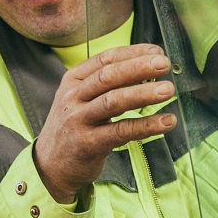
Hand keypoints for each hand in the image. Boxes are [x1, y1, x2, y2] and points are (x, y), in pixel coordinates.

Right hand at [31, 44, 177, 202]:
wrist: (49, 167)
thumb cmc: (73, 129)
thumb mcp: (80, 100)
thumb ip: (105, 85)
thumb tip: (148, 69)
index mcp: (73, 81)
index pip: (104, 59)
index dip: (132, 53)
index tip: (156, 50)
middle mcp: (73, 98)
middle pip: (109, 76)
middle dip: (138, 67)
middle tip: (164, 64)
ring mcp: (79, 121)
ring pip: (114, 101)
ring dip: (143, 93)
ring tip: (167, 90)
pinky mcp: (89, 144)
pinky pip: (121, 131)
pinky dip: (146, 126)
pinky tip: (166, 122)